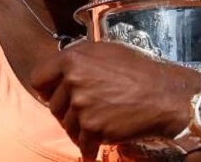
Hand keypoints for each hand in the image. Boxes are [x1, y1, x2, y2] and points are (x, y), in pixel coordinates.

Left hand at [30, 40, 200, 160]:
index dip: (47, 87)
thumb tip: (61, 69)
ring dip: (80, 128)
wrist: (163, 95)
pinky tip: (99, 144)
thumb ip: (79, 58)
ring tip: (100, 121)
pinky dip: (90, 148)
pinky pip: (82, 144)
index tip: (56, 93)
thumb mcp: (105, 51)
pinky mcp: (92, 129)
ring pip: (66, 126)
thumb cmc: (138, 70)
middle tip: (88, 108)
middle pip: (52, 105)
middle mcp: (72, 81)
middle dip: (67, 110)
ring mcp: (81, 106)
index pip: (38, 78)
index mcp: (72, 59)